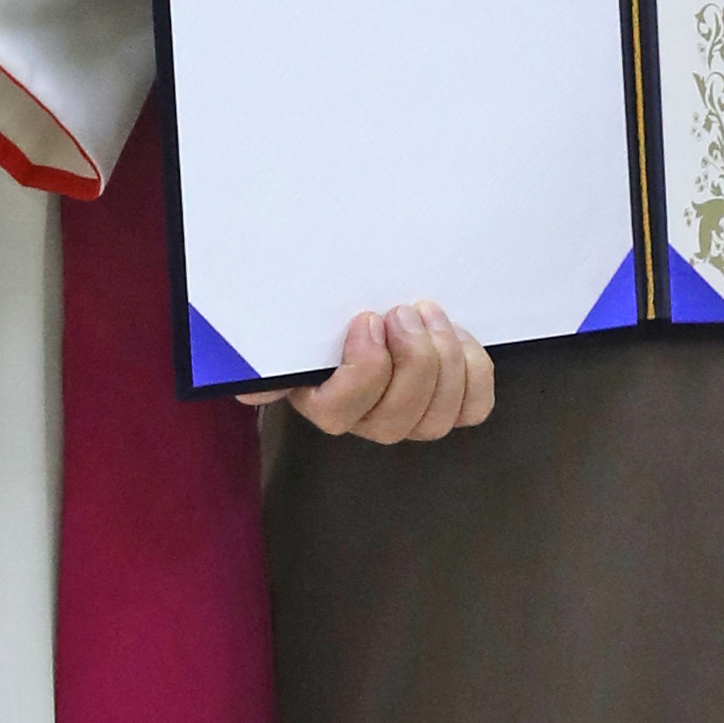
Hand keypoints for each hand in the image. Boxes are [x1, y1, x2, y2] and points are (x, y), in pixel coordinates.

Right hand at [271, 302, 497, 445]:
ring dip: (444, 360)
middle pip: (396, 419)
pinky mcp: (450, 405)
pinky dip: (474, 372)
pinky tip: (459, 337)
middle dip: (411, 360)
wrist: (375, 302)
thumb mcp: (292, 328)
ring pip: (437, 418)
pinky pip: (473, 409)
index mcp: (322, 401)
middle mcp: (367, 420)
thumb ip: (266, 355)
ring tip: (431, 316)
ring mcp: (412, 417)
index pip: (340, 413)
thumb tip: (249, 388)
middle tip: (405, 312)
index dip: (363, 370)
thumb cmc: (327, 315)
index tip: (367, 320)